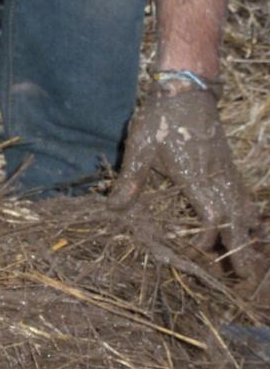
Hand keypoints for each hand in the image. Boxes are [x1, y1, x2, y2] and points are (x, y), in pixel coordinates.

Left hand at [108, 87, 267, 293]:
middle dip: (242, 251)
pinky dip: (249, 214)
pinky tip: (250, 225)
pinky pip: (244, 195)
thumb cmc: (161, 119)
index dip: (207, 241)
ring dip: (248, 236)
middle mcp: (217, 179)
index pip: (211, 219)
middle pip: (237, 221)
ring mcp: (227, 171)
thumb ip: (130, 181)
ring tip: (253, 261)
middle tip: (248, 279)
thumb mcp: (140, 149)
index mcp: (196, 179)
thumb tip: (114, 209)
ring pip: (245, 210)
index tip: (197, 256)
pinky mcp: (228, 164)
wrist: (186, 89)